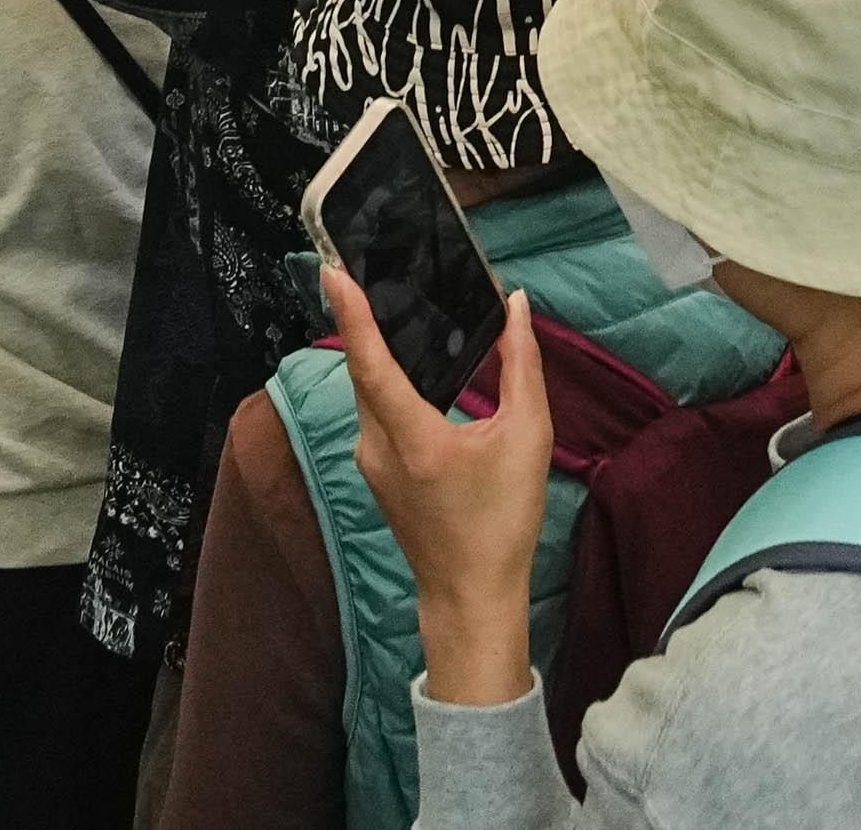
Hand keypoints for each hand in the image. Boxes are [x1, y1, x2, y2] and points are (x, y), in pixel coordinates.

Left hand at [324, 261, 553, 708]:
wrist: (471, 595)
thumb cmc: (503, 521)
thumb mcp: (527, 439)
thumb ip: (522, 367)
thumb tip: (517, 307)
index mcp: (411, 438)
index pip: (372, 364)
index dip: (352, 315)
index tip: (333, 271)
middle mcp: (377, 446)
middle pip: (364, 369)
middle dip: (364, 318)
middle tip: (371, 265)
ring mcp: (369, 461)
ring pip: (367, 391)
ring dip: (377, 350)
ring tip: (393, 303)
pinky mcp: (375, 470)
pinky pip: (373, 410)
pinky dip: (386, 380)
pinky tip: (410, 361)